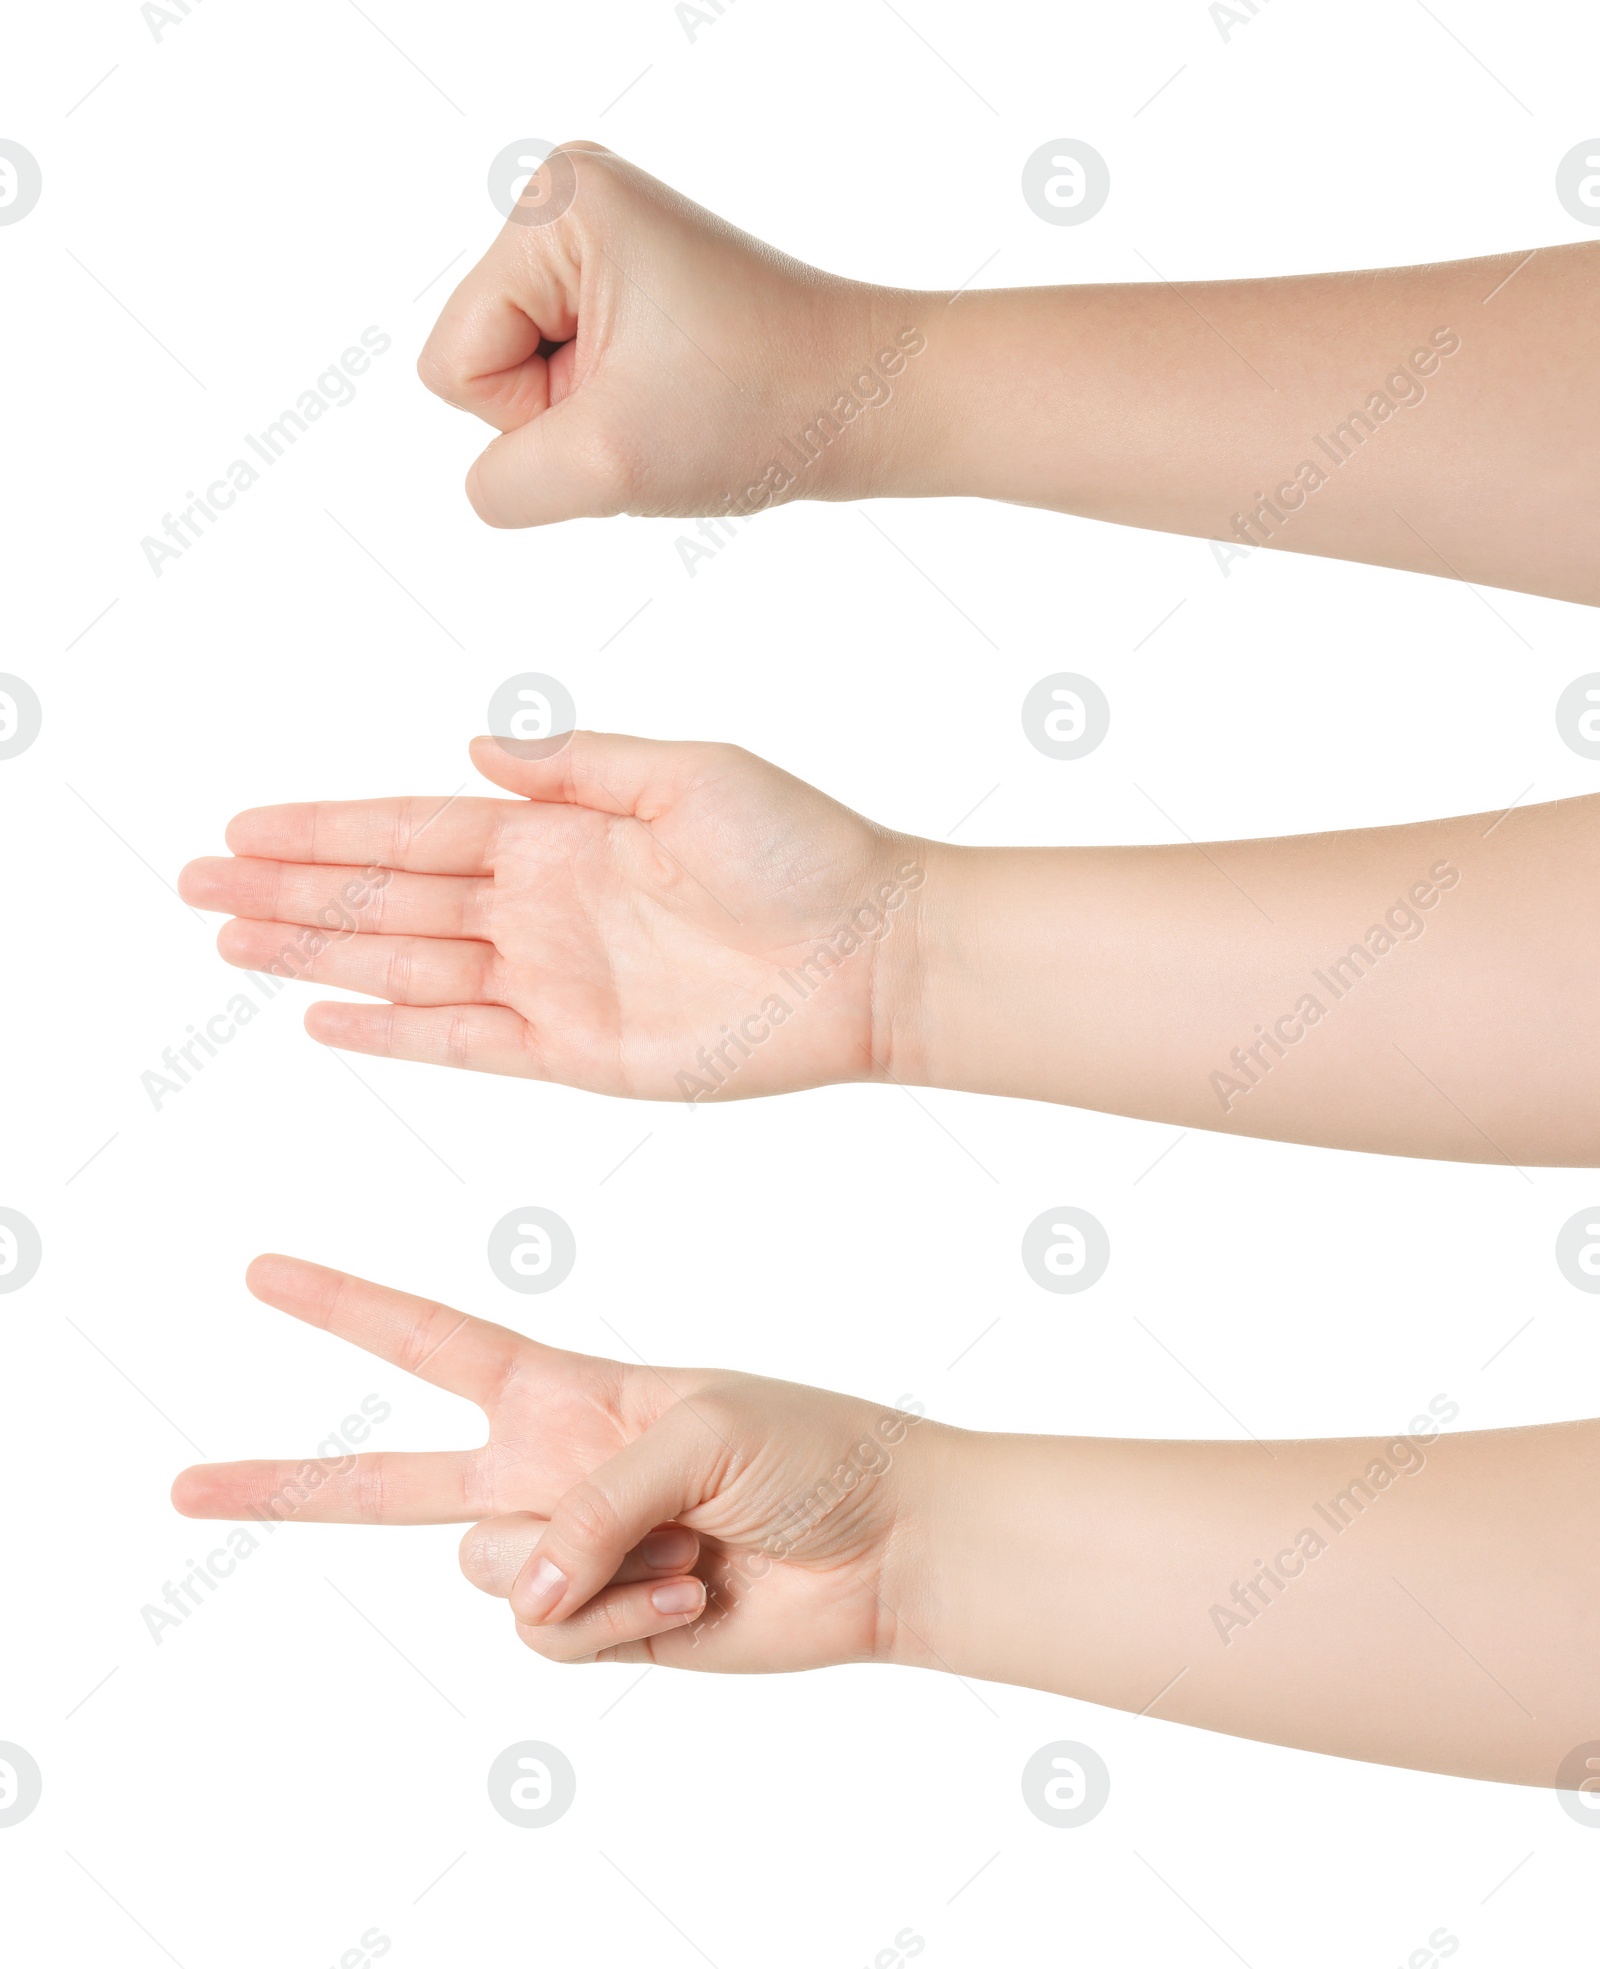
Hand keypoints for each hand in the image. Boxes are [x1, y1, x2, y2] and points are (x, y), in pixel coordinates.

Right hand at [172, 1256, 929, 1669]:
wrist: (879, 1541)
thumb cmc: (805, 1449)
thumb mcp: (697, 1430)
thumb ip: (591, 1503)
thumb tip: (520, 1591)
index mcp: (561, 1389)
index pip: (427, 1340)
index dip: (344, 1306)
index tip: (264, 1272)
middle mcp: (545, 1470)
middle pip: (386, 1482)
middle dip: (283, 1482)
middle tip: (183, 1485)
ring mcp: (567, 1552)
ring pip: (491, 1573)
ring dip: (592, 1562)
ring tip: (685, 1540)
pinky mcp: (599, 1626)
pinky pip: (551, 1634)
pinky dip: (623, 1616)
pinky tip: (692, 1590)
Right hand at [178, 732, 927, 1099]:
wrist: (874, 953)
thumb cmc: (803, 849)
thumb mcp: (691, 772)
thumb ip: (578, 763)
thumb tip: (474, 745)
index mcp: (562, 832)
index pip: (416, 826)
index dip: (327, 827)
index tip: (244, 823)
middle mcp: (541, 906)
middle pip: (388, 896)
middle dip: (290, 888)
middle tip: (194, 882)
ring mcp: (552, 982)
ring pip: (405, 967)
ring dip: (315, 952)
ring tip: (230, 941)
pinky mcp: (579, 1055)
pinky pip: (465, 1044)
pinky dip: (394, 1033)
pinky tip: (325, 1015)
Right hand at [417, 141, 934, 526]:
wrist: (875, 398)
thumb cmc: (761, 409)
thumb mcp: (605, 464)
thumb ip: (503, 485)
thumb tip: (489, 486)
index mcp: (554, 205)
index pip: (456, 364)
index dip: (535, 417)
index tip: (633, 399)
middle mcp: (571, 204)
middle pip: (484, 364)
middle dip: (565, 417)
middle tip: (662, 407)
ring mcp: (602, 245)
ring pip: (526, 384)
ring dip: (595, 425)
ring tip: (678, 405)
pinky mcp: (632, 288)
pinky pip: (571, 385)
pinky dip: (619, 420)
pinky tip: (682, 403)